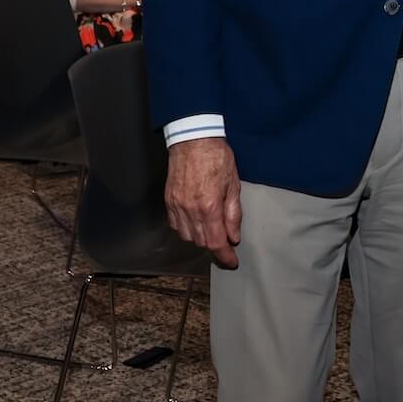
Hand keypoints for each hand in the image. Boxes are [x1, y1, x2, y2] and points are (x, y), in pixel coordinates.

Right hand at [165, 138, 242, 268]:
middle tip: (226, 240)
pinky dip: (187, 229)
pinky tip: (196, 221)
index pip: (216, 242)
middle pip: (201, 242)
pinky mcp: (169, 201)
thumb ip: (233, 214)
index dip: (224, 257)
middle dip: (215, 245)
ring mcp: (176, 206)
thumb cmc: (217, 158)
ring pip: (187, 237)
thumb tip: (233, 237)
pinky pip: (176, 225)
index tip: (231, 262)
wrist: (193, 139)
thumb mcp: (233, 184)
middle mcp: (190, 210)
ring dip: (201, 238)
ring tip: (211, 228)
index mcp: (209, 207)